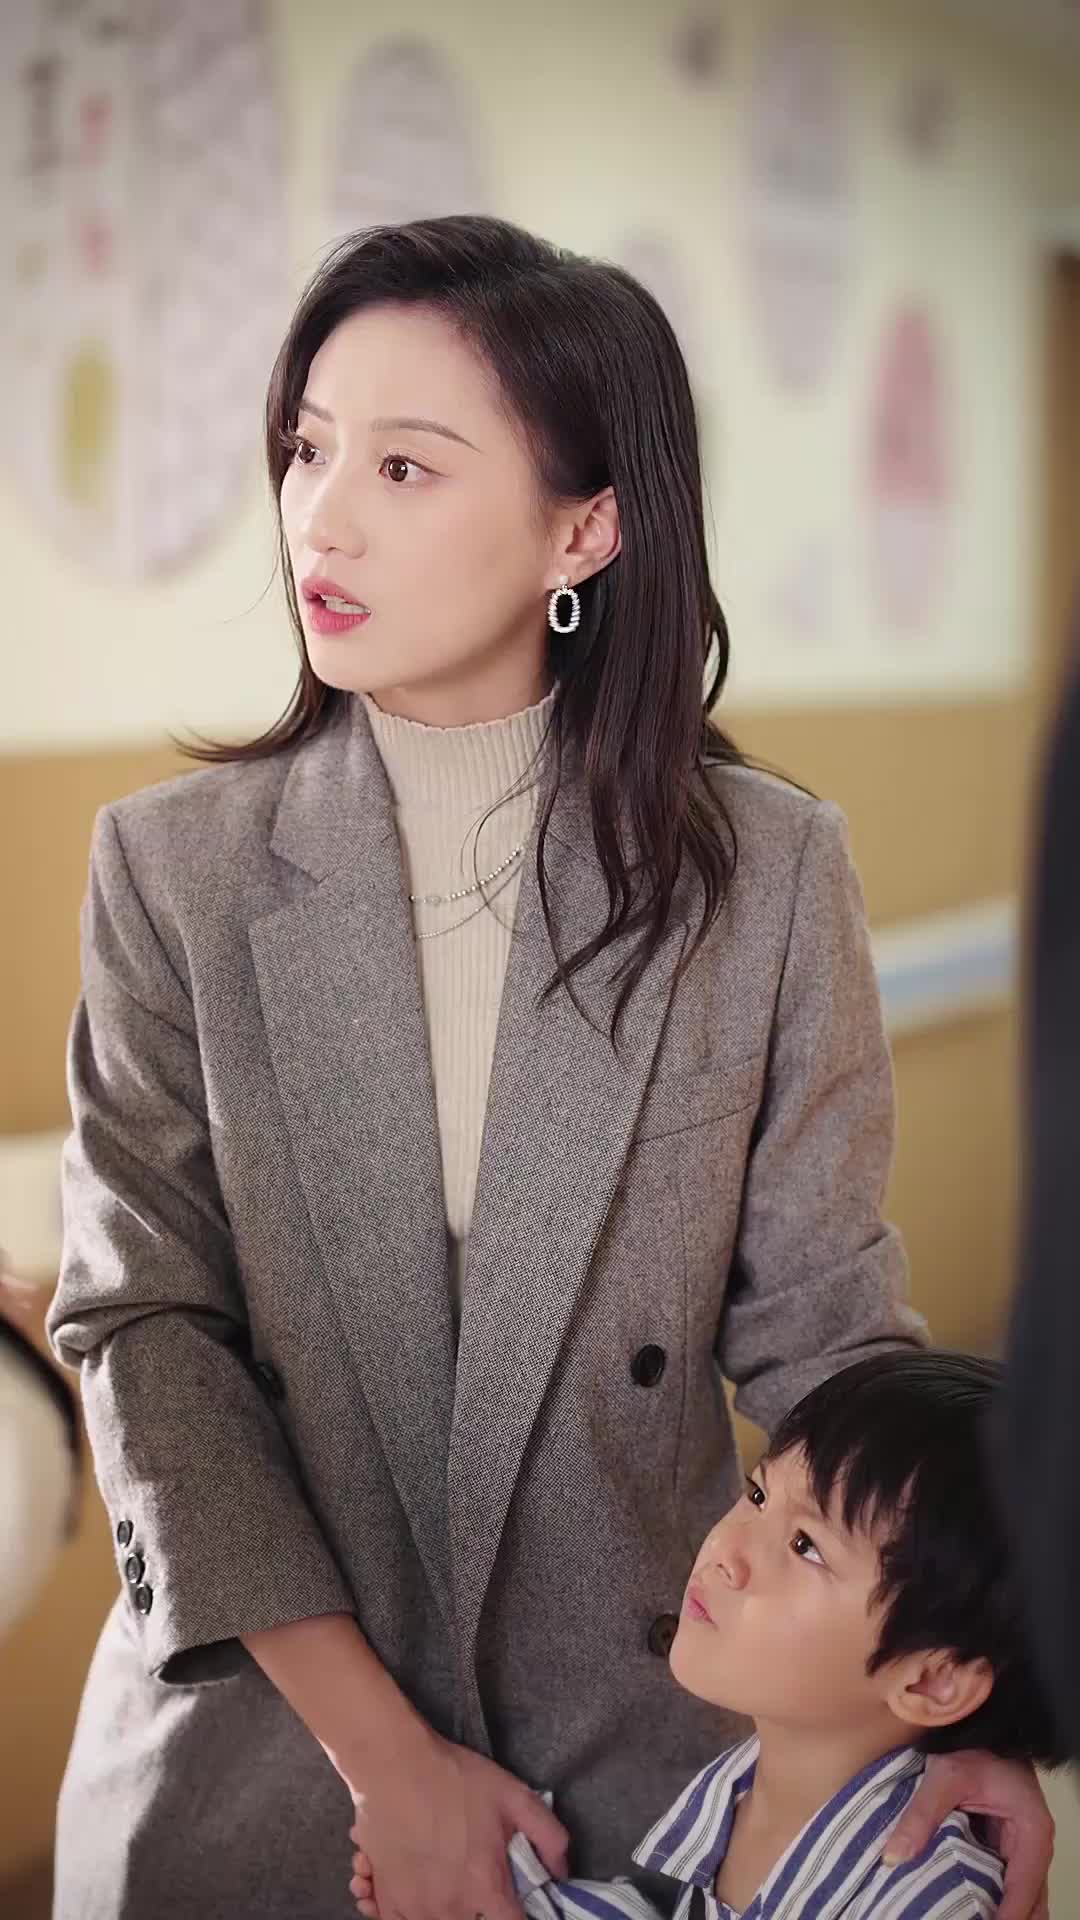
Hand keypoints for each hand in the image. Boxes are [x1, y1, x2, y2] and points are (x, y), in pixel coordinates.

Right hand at [345, 1722, 568, 1919]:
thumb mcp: (513, 1795)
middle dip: (484, 1911)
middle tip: (479, 1879)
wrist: (394, 1766)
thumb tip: (561, 1872)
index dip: (520, 1916)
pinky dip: (413, 1913)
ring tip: (448, 1878)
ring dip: (451, 1911)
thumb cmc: (455, 1778)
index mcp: (486, 1887)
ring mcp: (416, 1909)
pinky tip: (419, 1891)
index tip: (516, 1903)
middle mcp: (452, 1908)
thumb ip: (549, 1836)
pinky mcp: (387, 1901)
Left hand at [882, 1749, 1052, 1919]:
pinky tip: (968, 1909)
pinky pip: (1002, 1881)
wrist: (978, 1723)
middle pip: (1029, 1901)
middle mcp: (1033, 1844)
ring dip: (997, 1910)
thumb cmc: (971, 1745)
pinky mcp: (1004, 1844)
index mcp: (1031, 1832)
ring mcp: (1020, 1846)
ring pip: (1017, 1894)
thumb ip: (921, 1815)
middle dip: (1007, 1918)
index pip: (1023, 1891)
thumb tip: (892, 1857)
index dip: (1007, 1917)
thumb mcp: (946, 1776)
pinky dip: (991, 1898)